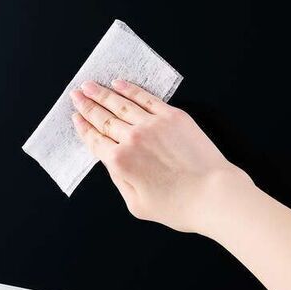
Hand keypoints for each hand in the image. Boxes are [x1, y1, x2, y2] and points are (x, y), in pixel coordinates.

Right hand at [69, 79, 252, 233]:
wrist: (214, 195)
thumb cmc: (179, 206)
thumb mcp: (137, 205)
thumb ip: (119, 180)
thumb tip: (112, 162)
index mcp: (120, 161)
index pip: (95, 139)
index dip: (83, 127)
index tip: (76, 117)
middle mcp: (131, 139)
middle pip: (103, 118)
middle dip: (86, 105)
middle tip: (76, 95)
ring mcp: (152, 124)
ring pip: (120, 104)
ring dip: (102, 93)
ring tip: (89, 85)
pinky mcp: (172, 116)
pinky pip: (145, 98)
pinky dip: (130, 89)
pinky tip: (119, 84)